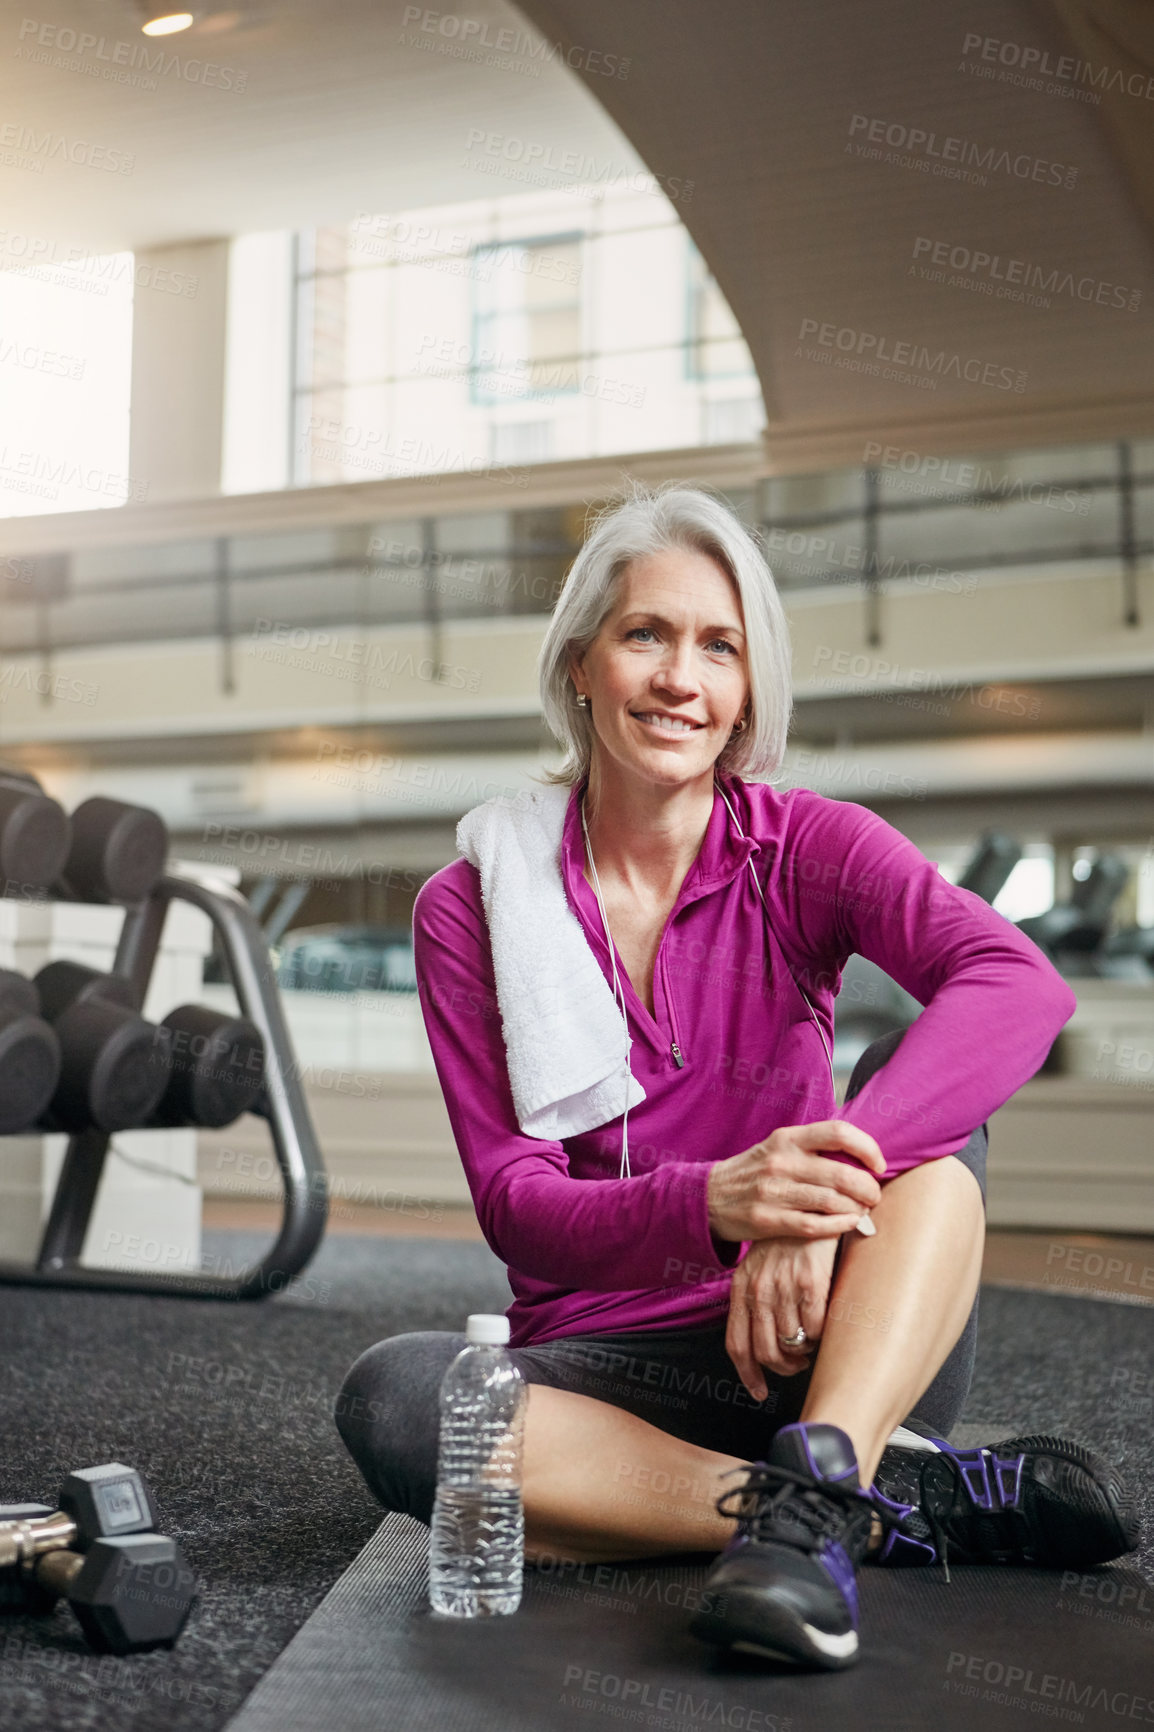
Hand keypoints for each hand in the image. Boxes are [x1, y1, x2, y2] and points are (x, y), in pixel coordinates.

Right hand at [707, 1119, 885, 1243]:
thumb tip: (863, 1155)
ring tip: (863, 1212)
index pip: (838, 1132)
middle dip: (868, 1188)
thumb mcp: (780, 1148)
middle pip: (840, 1172)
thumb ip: (815, 1148)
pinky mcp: (766, 1219)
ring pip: (831, 1200)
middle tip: (875, 1196)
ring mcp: (772, 1191)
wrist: (710, 1197)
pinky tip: (848, 1225)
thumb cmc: (757, 1172)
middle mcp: (781, 1161)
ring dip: (856, 1209)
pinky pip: (813, 1224)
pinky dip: (838, 1226)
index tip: (879, 1165)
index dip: (867, 1148)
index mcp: (788, 1138)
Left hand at [727, 1236, 839, 1396]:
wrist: (811, 1206)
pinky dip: (820, 1338)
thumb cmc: (787, 1240)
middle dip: (783, 1367)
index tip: (758, 1391)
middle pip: (765, 1351)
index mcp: (742, 1287)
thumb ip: (757, 1299)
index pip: (737, 1344)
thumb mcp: (760, 1267)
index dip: (748, 1374)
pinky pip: (815, 1329)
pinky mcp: (810, 1282)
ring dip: (803, 1354)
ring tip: (810, 1346)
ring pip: (791, 1344)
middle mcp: (759, 1289)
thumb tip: (764, 1339)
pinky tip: (824, 1330)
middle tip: (796, 1364)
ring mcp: (783, 1286)